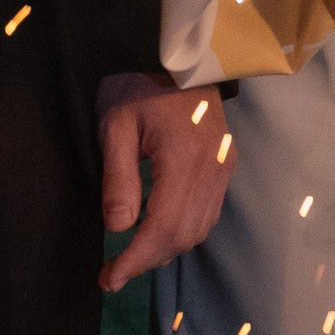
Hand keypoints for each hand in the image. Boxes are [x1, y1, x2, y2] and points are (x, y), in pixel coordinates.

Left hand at [95, 72, 232, 292]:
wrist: (176, 55)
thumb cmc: (138, 87)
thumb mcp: (115, 127)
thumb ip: (118, 179)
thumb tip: (119, 228)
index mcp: (185, 156)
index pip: (163, 225)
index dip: (136, 258)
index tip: (109, 279)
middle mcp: (213, 166)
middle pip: (184, 234)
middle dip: (148, 260)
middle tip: (113, 275)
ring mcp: (224, 165)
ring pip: (200, 228)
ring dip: (166, 250)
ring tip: (132, 257)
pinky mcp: (226, 162)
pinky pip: (209, 212)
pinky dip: (184, 232)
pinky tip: (159, 233)